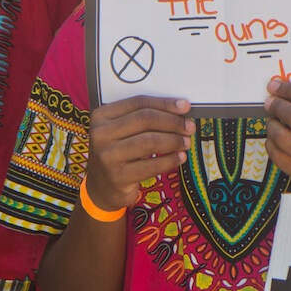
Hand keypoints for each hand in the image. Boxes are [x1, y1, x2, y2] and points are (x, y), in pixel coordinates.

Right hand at [86, 96, 193, 211]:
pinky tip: (180, 158)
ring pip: (150, 141)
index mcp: (101, 116)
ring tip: (186, 142)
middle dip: (172, 122)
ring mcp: (107, 156)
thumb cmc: (119, 153)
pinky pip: (152, 165)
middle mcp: (100, 134)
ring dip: (173, 141)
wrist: (102, 187)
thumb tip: (180, 111)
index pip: (138, 102)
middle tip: (189, 127)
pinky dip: (170, 160)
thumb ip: (142, 118)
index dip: (165, 103)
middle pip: (145, 119)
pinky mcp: (118, 176)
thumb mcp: (122, 131)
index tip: (185, 106)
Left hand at [264, 80, 290, 191]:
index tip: (275, 85)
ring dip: (271, 125)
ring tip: (272, 121)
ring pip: (281, 137)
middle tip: (270, 101)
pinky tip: (274, 140)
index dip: (290, 89)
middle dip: (277, 105)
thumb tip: (286, 93)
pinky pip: (278, 157)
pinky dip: (271, 144)